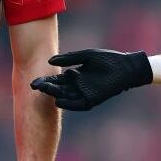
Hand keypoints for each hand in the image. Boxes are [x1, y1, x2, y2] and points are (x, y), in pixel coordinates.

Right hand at [30, 49, 152, 110]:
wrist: (125, 67)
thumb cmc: (108, 59)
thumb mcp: (86, 56)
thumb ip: (69, 58)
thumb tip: (50, 61)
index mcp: (74, 75)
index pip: (57, 79)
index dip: (46, 80)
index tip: (35, 81)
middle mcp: (77, 86)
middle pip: (59, 88)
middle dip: (47, 87)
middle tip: (36, 86)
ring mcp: (84, 93)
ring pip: (66, 96)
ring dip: (55, 95)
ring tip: (45, 91)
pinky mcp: (92, 100)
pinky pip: (78, 104)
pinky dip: (68, 104)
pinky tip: (58, 101)